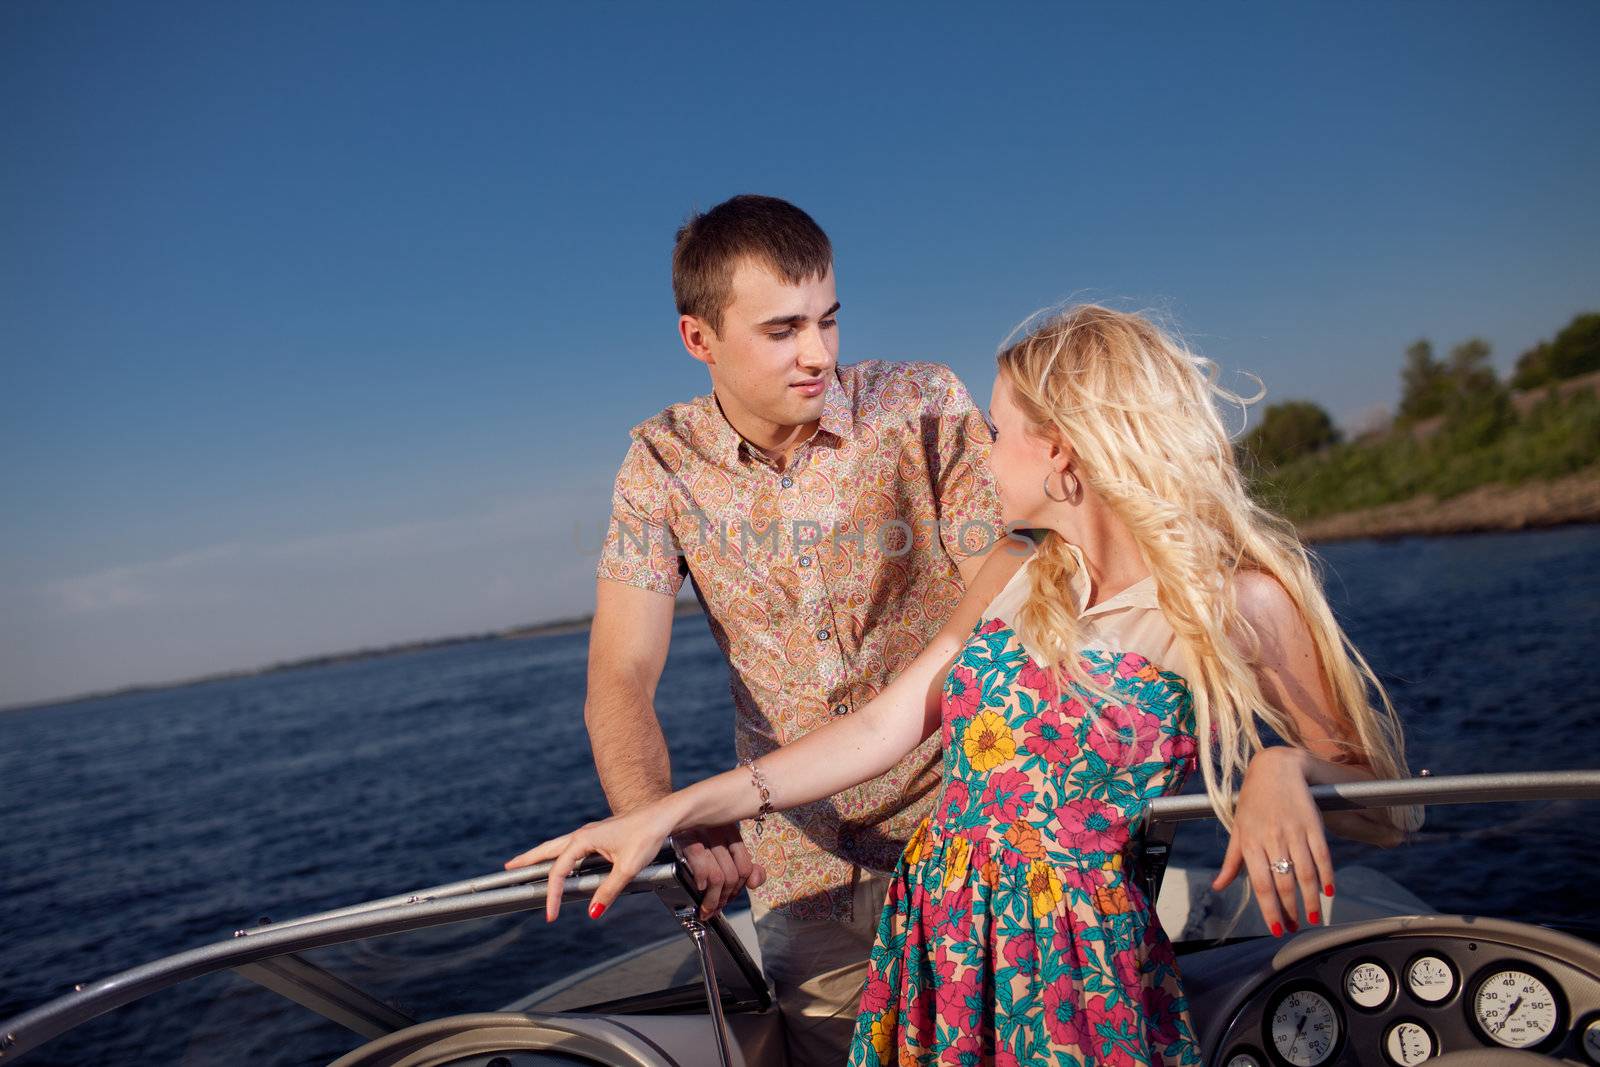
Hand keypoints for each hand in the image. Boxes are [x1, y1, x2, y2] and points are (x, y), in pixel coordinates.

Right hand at [504, 804, 678, 922]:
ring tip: (527, 862)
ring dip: (542, 855)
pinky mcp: (600, 834)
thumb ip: (608, 890)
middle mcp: (583, 833)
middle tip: (507, 869)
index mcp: (584, 839)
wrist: (664, 816)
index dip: (552, 895)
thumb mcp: (627, 868)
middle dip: (527, 859)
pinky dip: (560, 854)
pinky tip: (563, 860)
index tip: (551, 914)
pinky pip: (572, 846)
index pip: (558, 871)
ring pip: (559, 846)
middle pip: (548, 849)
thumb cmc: (647, 836)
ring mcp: (591, 833)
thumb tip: (593, 910)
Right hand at [674, 823, 766, 920]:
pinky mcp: (687, 840)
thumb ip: (742, 863)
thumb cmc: (694, 834)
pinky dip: (701, 883)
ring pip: (718, 877)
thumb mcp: (721, 845)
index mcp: (731, 831)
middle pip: (732, 876)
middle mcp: (720, 831)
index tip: (729, 897)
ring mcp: (704, 836)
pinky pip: (701, 869)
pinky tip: (698, 887)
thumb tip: (755, 883)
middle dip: (725, 897)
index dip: (739, 888)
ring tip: (706, 907)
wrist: (667, 815)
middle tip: (716, 908)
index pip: (746, 867)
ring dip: (713, 899)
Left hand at [1211, 746, 1334, 936]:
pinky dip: (1327, 875)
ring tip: (1314, 916)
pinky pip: (1322, 855)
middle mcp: (1272, 837)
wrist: (1276, 768)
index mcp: (1250, 841)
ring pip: (1305, 872)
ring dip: (1311, 898)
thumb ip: (1231, 861)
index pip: (1261, 884)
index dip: (1270, 909)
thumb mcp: (1238, 829)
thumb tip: (1218, 887)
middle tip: (1297, 928)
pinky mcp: (1313, 824)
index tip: (1278, 929)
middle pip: (1284, 882)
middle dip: (1291, 909)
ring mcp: (1294, 831)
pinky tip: (1329, 891)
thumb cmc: (1253, 802)